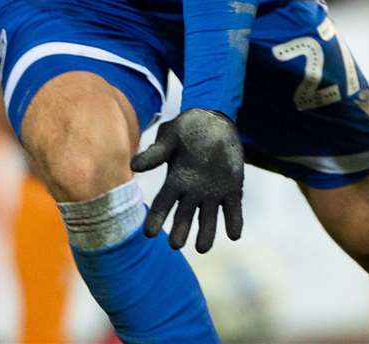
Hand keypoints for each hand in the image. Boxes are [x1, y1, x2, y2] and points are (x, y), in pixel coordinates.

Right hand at [130, 107, 244, 251]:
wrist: (216, 121)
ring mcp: (213, 192)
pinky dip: (234, 222)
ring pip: (208, 217)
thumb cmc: (189, 128)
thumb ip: (157, 152)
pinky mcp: (232, 189)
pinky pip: (233, 209)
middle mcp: (193, 191)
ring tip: (203, 247)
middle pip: (184, 216)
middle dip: (180, 231)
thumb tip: (134, 165)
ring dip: (207, 232)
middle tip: (175, 245)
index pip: (163, 204)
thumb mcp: (171, 136)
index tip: (149, 233)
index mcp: (176, 180)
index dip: (156, 218)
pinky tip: (234, 234)